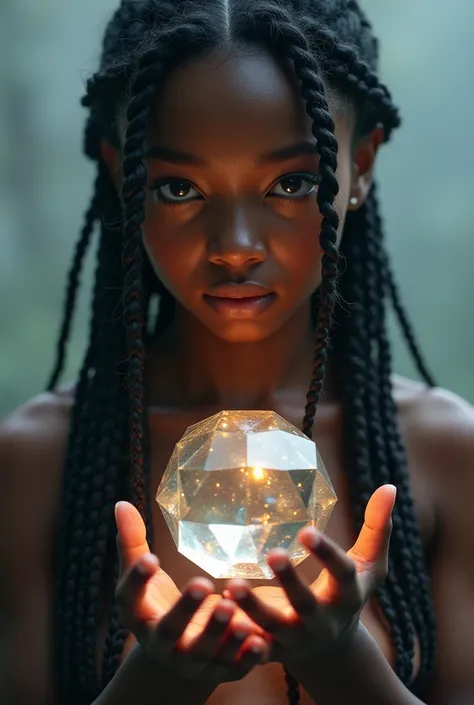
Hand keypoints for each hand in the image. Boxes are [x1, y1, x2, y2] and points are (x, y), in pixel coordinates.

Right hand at [114, 501, 268, 685]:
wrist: (175, 662)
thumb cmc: (158, 606)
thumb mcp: (143, 579)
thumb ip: (133, 543)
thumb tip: (121, 503)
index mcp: (139, 616)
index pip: (131, 598)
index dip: (138, 580)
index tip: (150, 557)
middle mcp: (162, 644)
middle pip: (170, 630)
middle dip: (185, 610)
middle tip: (202, 582)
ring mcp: (191, 663)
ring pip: (205, 652)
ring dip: (220, 633)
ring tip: (234, 608)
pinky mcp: (220, 672)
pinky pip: (235, 667)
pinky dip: (247, 657)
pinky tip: (262, 640)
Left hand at [225, 484, 396, 666]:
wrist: (332, 650)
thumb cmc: (349, 592)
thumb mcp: (369, 565)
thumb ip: (377, 528)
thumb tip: (390, 486)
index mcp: (347, 595)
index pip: (341, 574)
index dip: (326, 554)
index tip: (307, 531)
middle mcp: (323, 620)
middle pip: (306, 604)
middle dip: (290, 582)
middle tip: (272, 554)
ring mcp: (297, 638)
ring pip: (273, 626)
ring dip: (252, 608)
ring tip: (231, 586)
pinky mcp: (272, 650)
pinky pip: (252, 646)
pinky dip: (236, 636)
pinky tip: (218, 614)